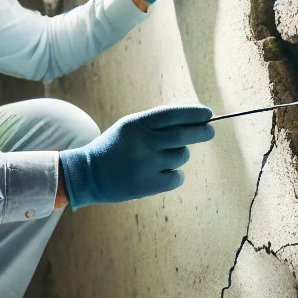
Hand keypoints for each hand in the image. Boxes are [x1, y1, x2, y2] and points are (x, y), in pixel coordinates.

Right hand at [59, 104, 214, 208]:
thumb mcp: (129, 128)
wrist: (88, 174)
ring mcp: (146, 164)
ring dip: (180, 155)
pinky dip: (175, 175)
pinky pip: (177, 177)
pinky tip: (161, 174)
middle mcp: (143, 142)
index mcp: (137, 124)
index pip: (173, 114)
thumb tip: (192, 121)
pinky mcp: (148, 184)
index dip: (194, 113)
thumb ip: (155, 124)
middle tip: (210, 132)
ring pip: (181, 156)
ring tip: (161, 159)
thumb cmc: (114, 148)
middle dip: (202, 132)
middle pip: (183, 135)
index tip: (207, 114)